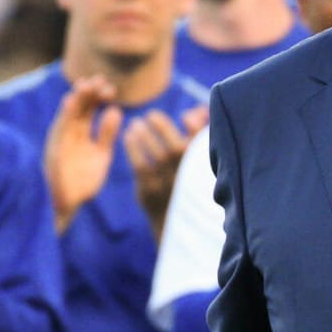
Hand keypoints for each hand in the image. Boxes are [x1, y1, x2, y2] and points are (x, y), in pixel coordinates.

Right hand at [44, 76, 121, 232]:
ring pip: (66, 115)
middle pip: (77, 108)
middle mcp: (68, 134)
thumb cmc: (83, 183)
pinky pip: (58, 131)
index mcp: (79, 134)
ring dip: (75, 99)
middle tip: (100, 79)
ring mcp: (59, 142)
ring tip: (85, 85)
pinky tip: (70, 102)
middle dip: (88, 93)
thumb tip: (116, 111)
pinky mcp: (53, 152)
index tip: (110, 88)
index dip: (98, 97)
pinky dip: (63, 117)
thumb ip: (107, 135)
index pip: (88, 110)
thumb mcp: (101, 155)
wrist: (68, 207)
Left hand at [123, 102, 206, 238]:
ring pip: (157, 156)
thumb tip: (196, 110)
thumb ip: (199, 132)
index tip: (185, 116)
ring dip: (145, 136)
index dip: (196, 129)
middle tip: (150, 114)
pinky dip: (133, 148)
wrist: (174, 221)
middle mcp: (188, 178)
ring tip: (136, 123)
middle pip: (176, 149)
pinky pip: (140, 166)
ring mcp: (169, 186)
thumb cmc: (187, 182)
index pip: (203, 145)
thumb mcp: (197, 160)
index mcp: (203, 167)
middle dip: (163, 127)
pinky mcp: (151, 193)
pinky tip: (128, 135)